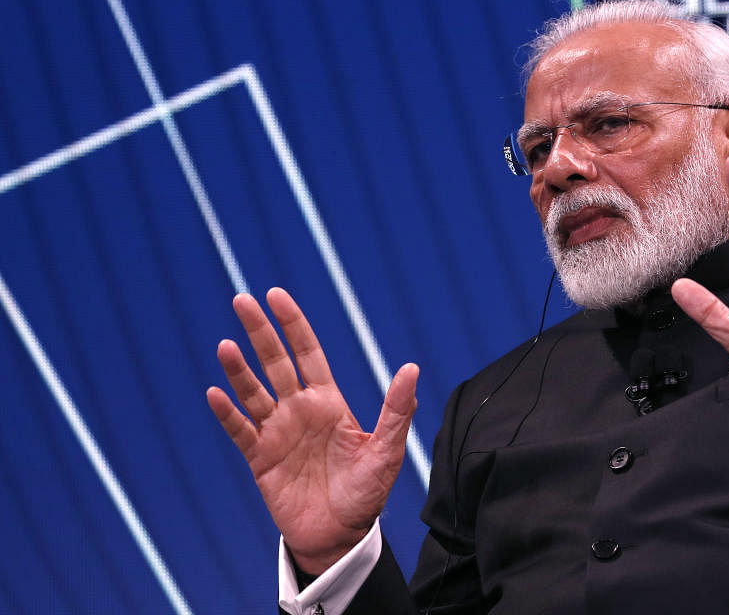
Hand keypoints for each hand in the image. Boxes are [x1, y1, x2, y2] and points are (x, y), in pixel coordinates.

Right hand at [206, 287, 417, 573]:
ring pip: (253, 392)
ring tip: (225, 346)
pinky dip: (227, 413)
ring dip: (239, 370)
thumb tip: (411, 368)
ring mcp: (277, 432)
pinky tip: (215, 393)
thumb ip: (396, 410)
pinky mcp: (260, 459)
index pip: (307, 352)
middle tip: (242, 300)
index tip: (276, 295)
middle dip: (260, 332)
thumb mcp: (386, 450)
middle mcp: (299, 410)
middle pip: (275, 362)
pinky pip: (239, 430)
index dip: (293, 324)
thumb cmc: (366, 492)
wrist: (340, 536)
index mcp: (328, 401)